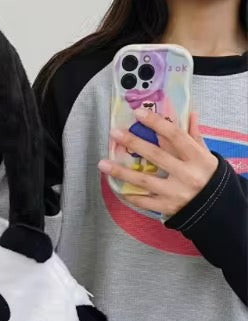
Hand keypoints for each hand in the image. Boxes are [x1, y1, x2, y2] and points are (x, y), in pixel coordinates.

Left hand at [98, 110, 218, 216]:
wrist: (216, 208)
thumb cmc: (208, 177)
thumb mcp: (206, 155)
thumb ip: (195, 136)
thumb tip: (189, 113)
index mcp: (197, 157)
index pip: (175, 135)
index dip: (156, 122)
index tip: (138, 113)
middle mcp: (186, 174)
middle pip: (155, 155)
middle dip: (133, 143)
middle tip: (114, 134)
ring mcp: (175, 192)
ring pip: (144, 180)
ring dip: (121, 172)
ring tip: (103, 164)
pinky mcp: (167, 207)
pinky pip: (143, 201)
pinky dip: (129, 195)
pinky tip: (116, 187)